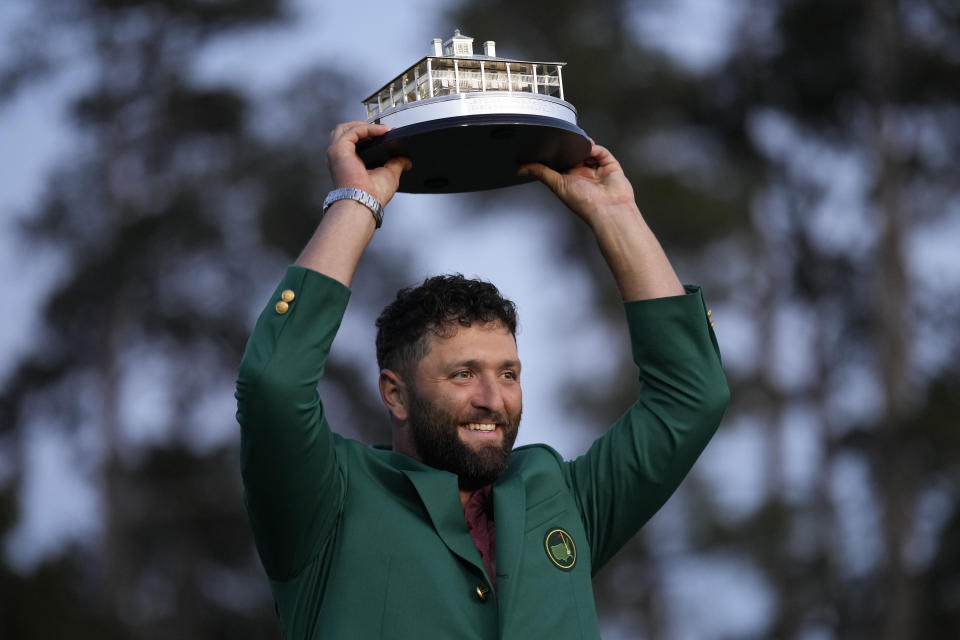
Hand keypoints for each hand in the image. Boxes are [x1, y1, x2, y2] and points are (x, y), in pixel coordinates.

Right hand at [327, 121, 411, 206]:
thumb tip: (406, 159)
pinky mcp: (339, 149)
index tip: (386, 133)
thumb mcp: (389, 175)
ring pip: (345, 128)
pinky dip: (367, 128)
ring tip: (381, 130)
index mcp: (348, 164)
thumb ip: (396, 163)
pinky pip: (353, 131)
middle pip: (345, 132)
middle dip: (364, 127)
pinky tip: (381, 131)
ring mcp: (337, 152)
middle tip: (382, 131)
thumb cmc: (372, 196)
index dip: (370, 135)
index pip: (355, 142)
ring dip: (364, 125)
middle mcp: (340, 158)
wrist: (365, 202)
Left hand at [518, 143, 636, 224]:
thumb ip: (541, 173)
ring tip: (578, 144)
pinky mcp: (610, 166)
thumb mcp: (557, 185)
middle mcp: (583, 176)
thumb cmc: (585, 204)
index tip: (548, 145)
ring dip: (583, 146)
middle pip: (575, 155)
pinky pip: (602, 152)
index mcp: (569, 181)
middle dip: (570, 147)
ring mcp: (597, 171)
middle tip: (565, 141)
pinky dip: (595, 148)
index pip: (561, 163)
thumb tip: (522, 168)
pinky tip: (590, 149)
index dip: (556, 154)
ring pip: (589, 151)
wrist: (608, 209)